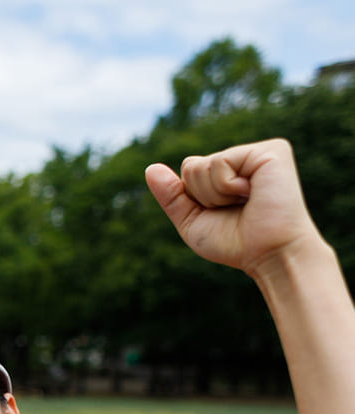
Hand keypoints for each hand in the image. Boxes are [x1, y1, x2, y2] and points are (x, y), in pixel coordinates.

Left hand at [144, 138, 322, 277]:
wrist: (270, 254)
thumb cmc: (236, 242)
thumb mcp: (193, 221)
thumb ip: (172, 196)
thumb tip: (150, 168)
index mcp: (233, 172)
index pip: (189, 169)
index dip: (195, 198)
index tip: (224, 212)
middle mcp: (247, 157)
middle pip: (192, 165)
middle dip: (202, 195)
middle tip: (236, 208)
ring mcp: (260, 151)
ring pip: (201, 165)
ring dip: (215, 194)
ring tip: (246, 202)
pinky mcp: (271, 150)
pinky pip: (219, 162)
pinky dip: (225, 186)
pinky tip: (252, 194)